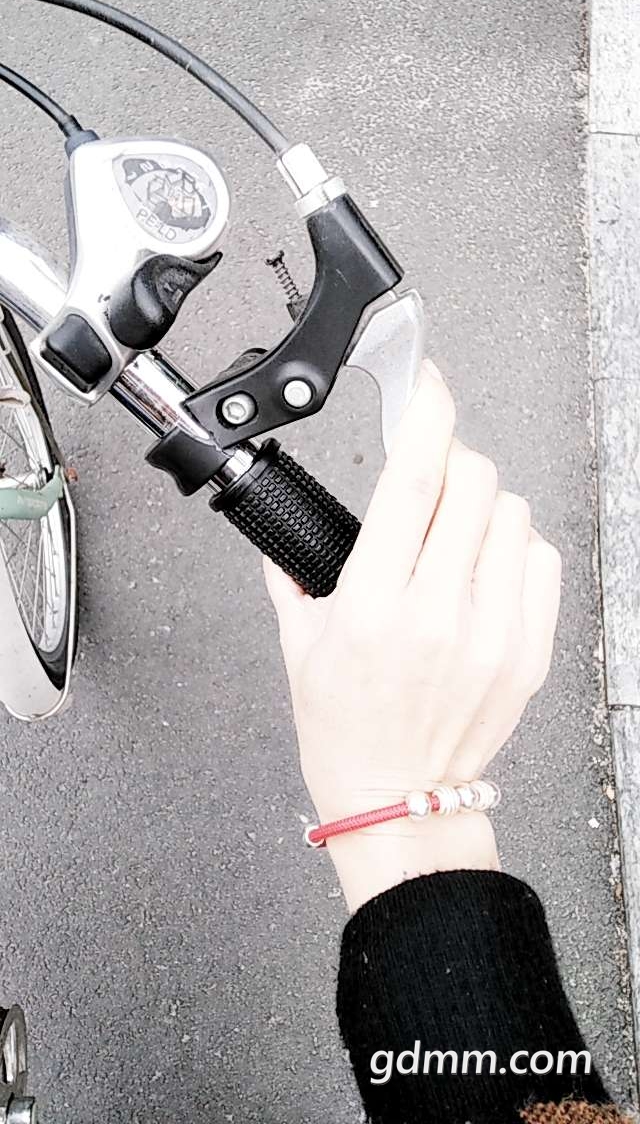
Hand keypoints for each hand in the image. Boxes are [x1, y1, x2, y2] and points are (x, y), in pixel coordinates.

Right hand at [265, 362, 561, 911]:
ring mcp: (493, 633)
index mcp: (374, 605)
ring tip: (455, 537)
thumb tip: (286, 524)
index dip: (425, 414)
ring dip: (483, 506)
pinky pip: (540, 561)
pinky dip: (514, 547)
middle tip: (432, 480)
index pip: (413, 479)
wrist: (400, 800)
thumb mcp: (299, 647)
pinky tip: (484, 570)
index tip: (426, 384)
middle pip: (474, 482)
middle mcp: (439, 613)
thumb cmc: (347, 730)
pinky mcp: (528, 652)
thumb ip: (292, 574)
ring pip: (512, 515)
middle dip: (453, 460)